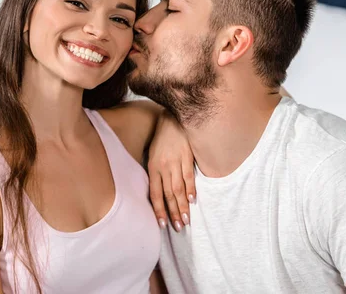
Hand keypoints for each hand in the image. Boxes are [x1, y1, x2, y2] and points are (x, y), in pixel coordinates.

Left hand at [148, 110, 195, 231]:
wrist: (172, 119)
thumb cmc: (162, 139)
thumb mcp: (153, 155)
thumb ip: (157, 173)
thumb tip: (160, 193)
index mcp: (153, 168)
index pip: (155, 194)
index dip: (159, 210)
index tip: (163, 224)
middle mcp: (164, 167)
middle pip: (168, 195)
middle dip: (173, 213)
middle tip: (178, 228)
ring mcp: (176, 162)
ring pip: (178, 189)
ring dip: (182, 207)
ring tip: (186, 220)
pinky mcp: (187, 157)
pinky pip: (189, 176)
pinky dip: (191, 189)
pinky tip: (192, 201)